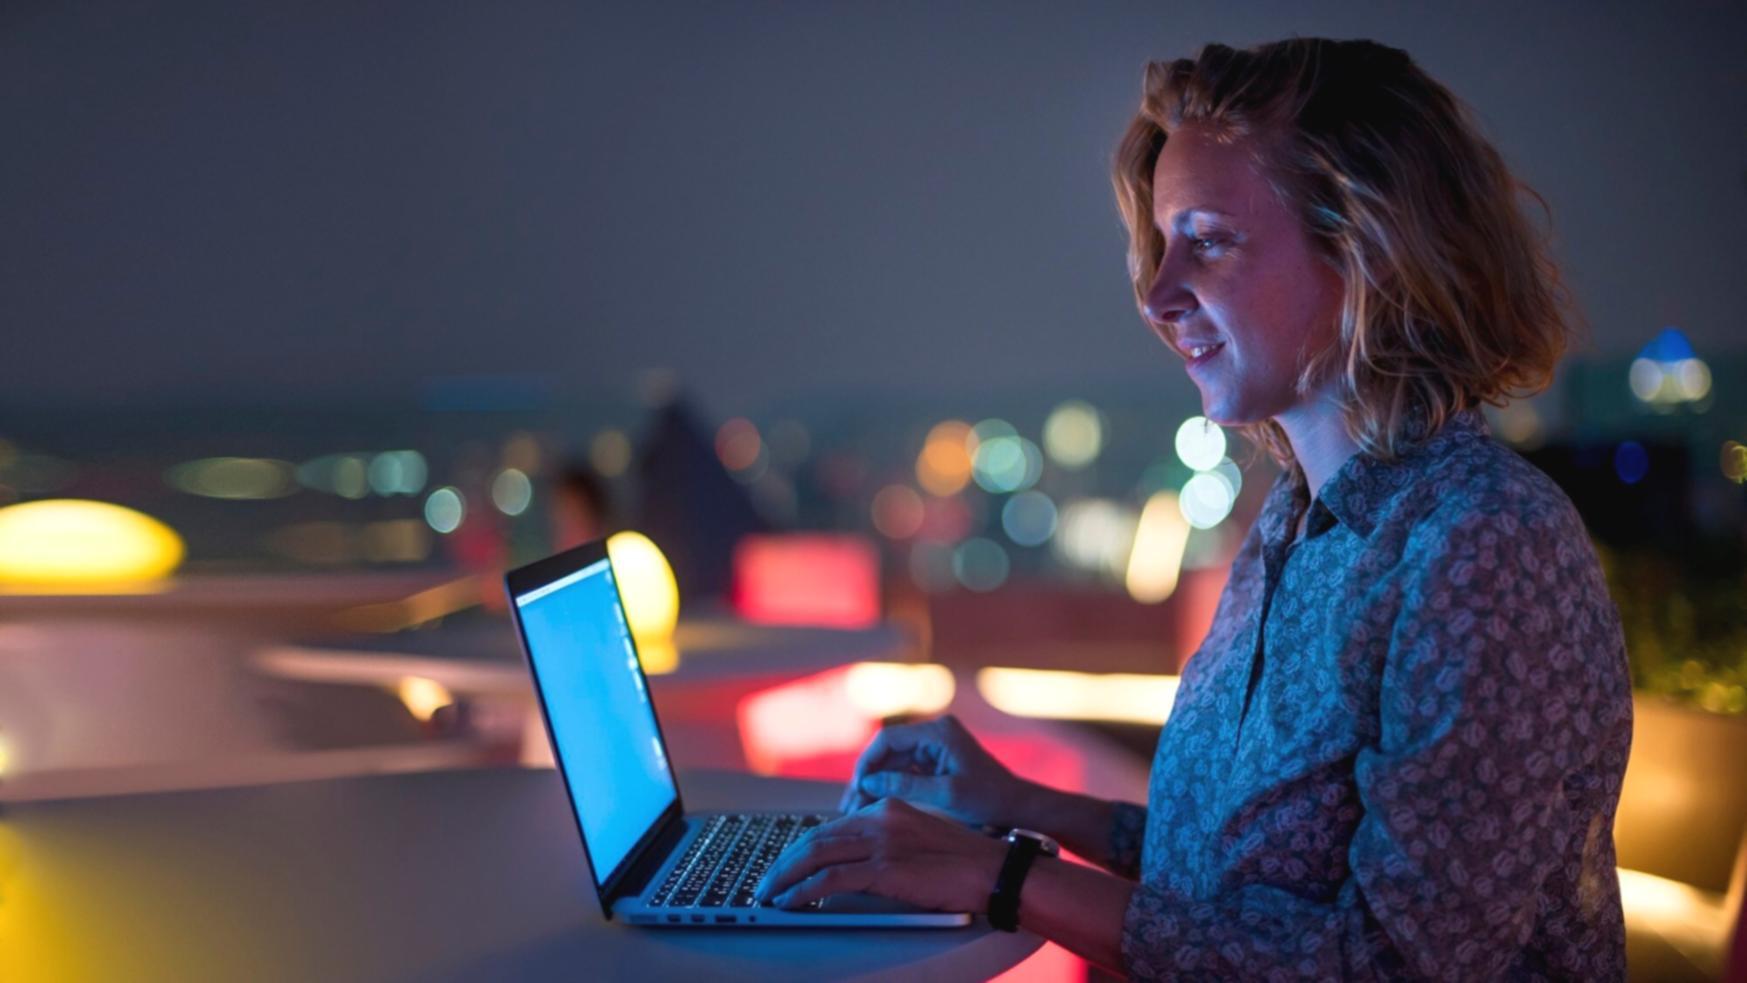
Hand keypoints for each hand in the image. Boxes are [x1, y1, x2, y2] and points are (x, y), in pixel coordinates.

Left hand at [753, 797, 1006, 912]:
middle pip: (815, 837)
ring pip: (815, 854)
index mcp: (888, 807)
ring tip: (767, 895)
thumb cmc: (964, 861)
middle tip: (764, 882)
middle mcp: (880, 818)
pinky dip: (803, 891)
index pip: (831, 826)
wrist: (994, 869)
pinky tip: (790, 902)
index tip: (785, 865)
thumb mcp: (920, 838)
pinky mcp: (885, 868)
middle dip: (782, 862)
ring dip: (784, 877)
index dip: (802, 847)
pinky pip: (831, 878)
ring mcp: (882, 842)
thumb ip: (888, 841)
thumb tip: (855, 864)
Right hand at [839, 714, 1031, 826]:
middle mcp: (935, 734)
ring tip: (859, 810)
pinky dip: (891, 787)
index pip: (889, 740)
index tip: (856, 787)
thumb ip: (906, 785)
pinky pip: (906, 771)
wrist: (1019, 807)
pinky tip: (877, 806)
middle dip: (869, 777)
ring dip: (877, 784)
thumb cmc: (990, 799)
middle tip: (851, 804)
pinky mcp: (937, 762)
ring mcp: (936, 747)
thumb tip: (869, 781)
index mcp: (938, 732)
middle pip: (889, 752)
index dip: (868, 763)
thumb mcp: (946, 794)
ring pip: (894, 763)